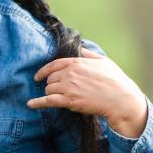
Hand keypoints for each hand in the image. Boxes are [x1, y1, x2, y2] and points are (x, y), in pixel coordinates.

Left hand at [28, 48, 147, 135]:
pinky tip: (30, 105)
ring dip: (52, 94)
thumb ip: (89, 54)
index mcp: (77, 62)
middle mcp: (70, 73)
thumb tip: (80, 47)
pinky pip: (48, 101)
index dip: (43, 71)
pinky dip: (38, 103)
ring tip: (62, 98)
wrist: (121, 99)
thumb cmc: (115, 80)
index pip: (53, 65)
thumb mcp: (103, 61)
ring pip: (49, 90)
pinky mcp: (69, 100)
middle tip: (62, 91)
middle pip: (50, 79)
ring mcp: (68, 87)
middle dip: (53, 84)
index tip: (38, 76)